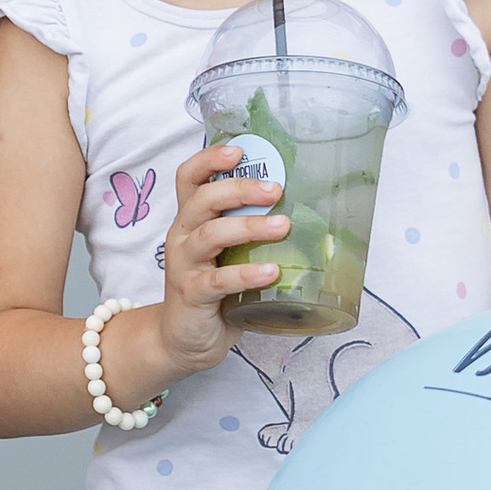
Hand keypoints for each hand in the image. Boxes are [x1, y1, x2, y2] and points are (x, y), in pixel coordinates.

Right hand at [96, 144, 283, 408]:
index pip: (188, 178)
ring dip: (248, 227)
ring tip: (282, 226)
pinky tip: (271, 272)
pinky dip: (246, 274)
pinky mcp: (193, 295)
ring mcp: (185, 266)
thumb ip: (248, 230)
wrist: (182, 338)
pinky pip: (219, 281)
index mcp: (190, 220)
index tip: (238, 151)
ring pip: (210, 235)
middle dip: (239, 189)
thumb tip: (308, 211)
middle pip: (201, 200)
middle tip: (275, 190)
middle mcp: (182, 236)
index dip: (208, 159)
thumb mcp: (226, 253)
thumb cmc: (212, 289)